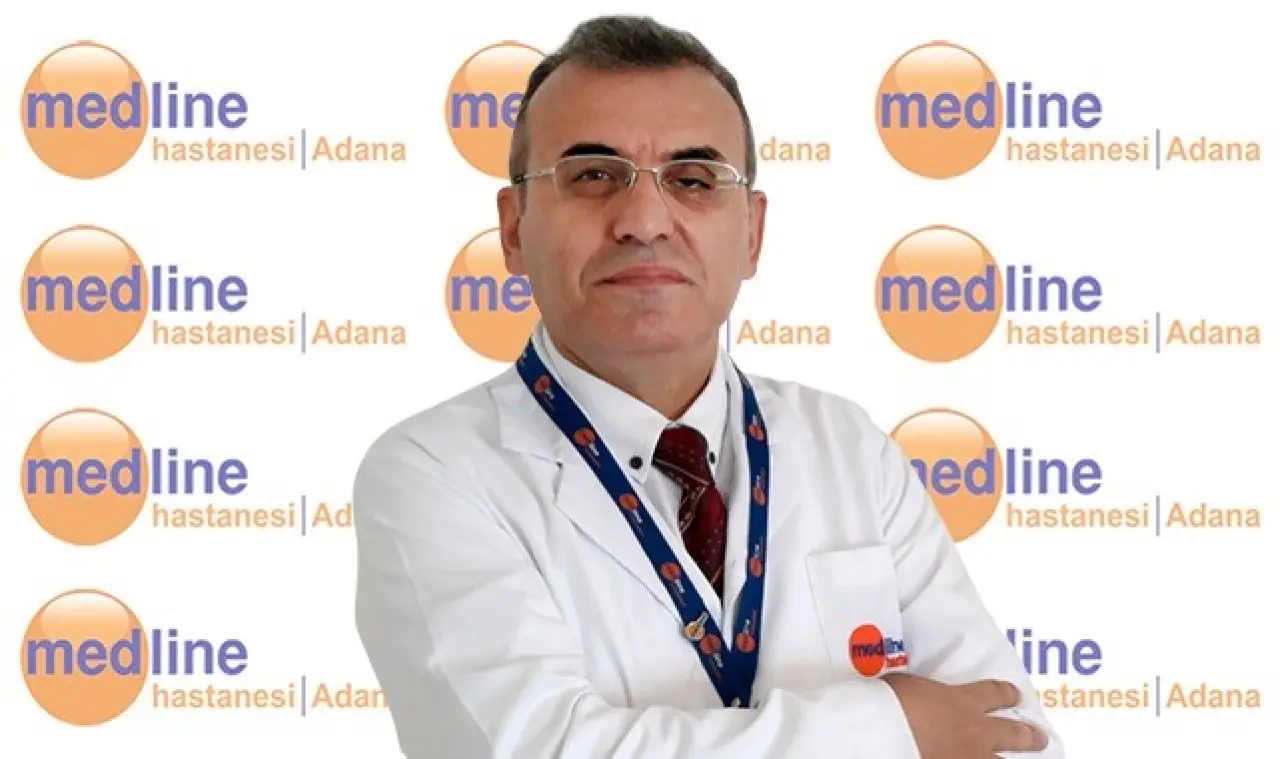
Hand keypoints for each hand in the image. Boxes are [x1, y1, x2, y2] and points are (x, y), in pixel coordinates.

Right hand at [883, 673, 1048, 757]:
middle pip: (1013, 733)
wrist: (886, 731)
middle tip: (1041, 738)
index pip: (995, 693)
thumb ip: (924, 692)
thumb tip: (919, 693)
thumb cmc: (892, 701)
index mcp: (963, 701)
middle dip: (1029, 736)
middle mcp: (975, 731)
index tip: (1015, 695)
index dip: (1007, 694)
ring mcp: (969, 758)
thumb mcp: (910, 685)